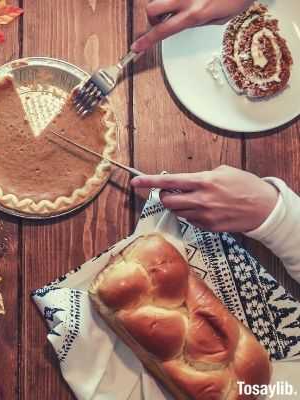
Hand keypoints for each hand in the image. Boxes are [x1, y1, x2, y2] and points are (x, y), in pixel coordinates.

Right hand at [131, 0, 253, 51]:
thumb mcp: (221, 17)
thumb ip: (200, 20)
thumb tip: (188, 22)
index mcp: (195, 14)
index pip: (164, 31)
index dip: (147, 41)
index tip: (136, 47)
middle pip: (152, 9)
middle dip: (153, 16)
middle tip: (162, 19)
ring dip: (166, 3)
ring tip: (182, 5)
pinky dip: (177, 1)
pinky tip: (192, 1)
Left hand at [131, 165, 278, 231]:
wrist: (264, 208)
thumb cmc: (245, 186)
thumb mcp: (223, 171)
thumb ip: (200, 176)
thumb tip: (185, 182)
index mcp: (203, 181)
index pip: (169, 182)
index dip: (149, 182)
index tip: (135, 182)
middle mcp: (200, 199)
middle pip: (167, 202)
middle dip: (165, 197)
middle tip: (171, 193)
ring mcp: (204, 215)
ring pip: (177, 212)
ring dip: (179, 206)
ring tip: (193, 200)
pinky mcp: (208, 227)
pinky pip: (190, 221)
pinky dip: (191, 215)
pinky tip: (205, 210)